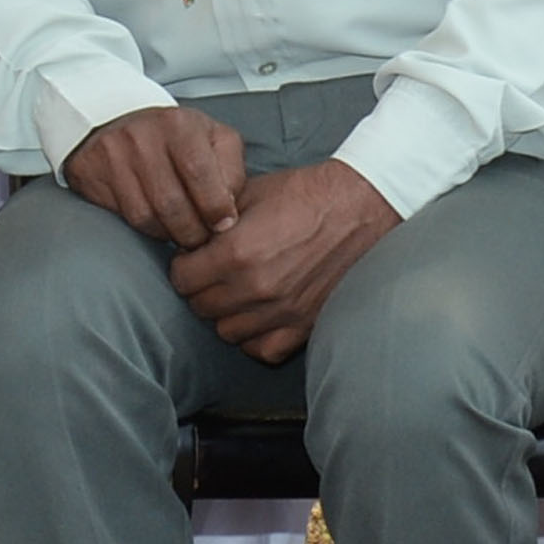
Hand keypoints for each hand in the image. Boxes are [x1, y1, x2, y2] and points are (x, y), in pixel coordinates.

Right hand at [64, 104, 253, 251]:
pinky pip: (125, 217)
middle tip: (202, 238)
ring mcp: (115, 154)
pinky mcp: (93, 171)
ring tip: (182, 233)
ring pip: (148, 216)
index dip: (215, 208)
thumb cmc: (175, 136)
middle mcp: (143, 137)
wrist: (119, 118)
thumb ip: (232, 170)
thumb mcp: (214, 139)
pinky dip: (148, 229)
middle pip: (172, 204)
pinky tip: (159, 224)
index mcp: (180, 125)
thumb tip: (229, 212)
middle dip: (193, 232)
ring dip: (170, 234)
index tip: (222, 224)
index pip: (201, 176)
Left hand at [164, 158, 400, 362]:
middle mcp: (256, 289)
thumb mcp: (250, 193)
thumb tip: (188, 238)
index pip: (182, 279)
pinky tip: (257, 315)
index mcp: (237, 253)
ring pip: (227, 331)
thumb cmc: (306, 195)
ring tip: (236, 292)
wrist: (361, 207)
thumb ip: (212, 220)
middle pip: (201, 307)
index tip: (193, 257)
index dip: (183, 265)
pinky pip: (262, 349)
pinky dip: (254, 337)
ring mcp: (282, 312)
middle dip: (200, 288)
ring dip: (225, 313)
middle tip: (213, 272)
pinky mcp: (305, 326)